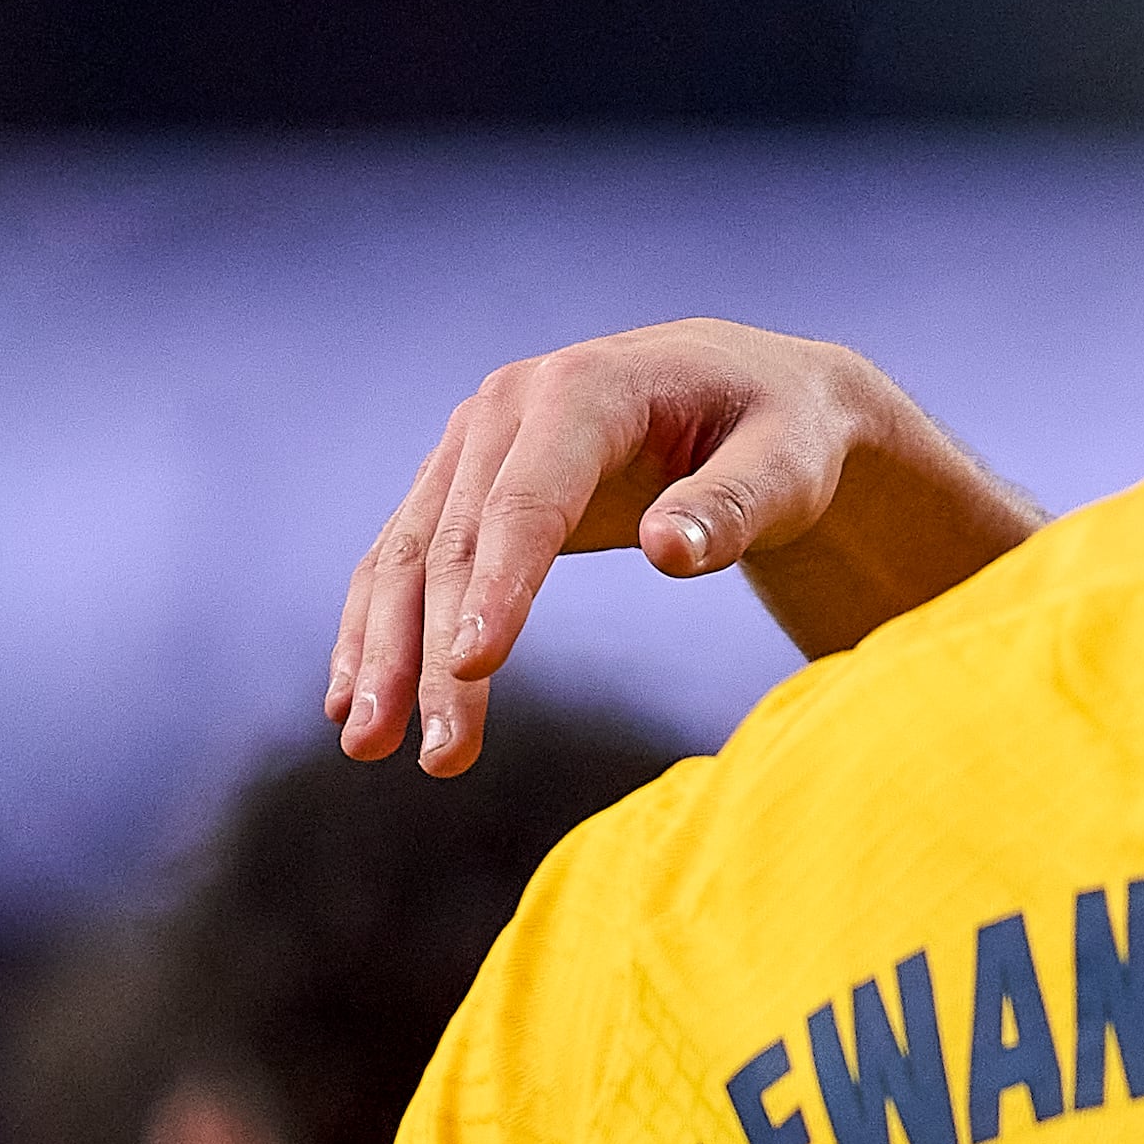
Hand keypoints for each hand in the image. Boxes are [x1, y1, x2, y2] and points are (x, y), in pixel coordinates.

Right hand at [327, 321, 1029, 774]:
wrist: (760, 394)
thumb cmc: (787, 434)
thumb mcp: (788, 465)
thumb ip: (733, 507)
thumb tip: (670, 551)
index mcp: (586, 388)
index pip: (528, 502)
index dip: (499, 587)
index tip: (475, 668)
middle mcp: (509, 406)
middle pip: (458, 543)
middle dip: (437, 653)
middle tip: (440, 755)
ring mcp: (476, 442)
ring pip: (410, 556)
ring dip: (384, 653)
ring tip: (366, 746)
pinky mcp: (466, 481)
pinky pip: (405, 558)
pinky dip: (377, 627)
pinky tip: (355, 700)